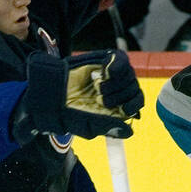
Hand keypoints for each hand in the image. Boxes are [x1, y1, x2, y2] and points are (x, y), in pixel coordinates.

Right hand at [15, 50, 143, 141]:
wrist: (54, 93)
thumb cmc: (71, 112)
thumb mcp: (90, 125)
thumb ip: (111, 128)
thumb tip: (130, 131)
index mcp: (117, 106)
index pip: (136, 102)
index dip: (133, 104)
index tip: (122, 108)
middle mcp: (116, 90)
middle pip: (135, 89)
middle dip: (120, 96)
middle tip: (101, 99)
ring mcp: (112, 74)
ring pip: (129, 75)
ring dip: (116, 84)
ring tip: (98, 88)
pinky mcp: (105, 60)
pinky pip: (122, 59)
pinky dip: (117, 66)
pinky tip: (106, 73)